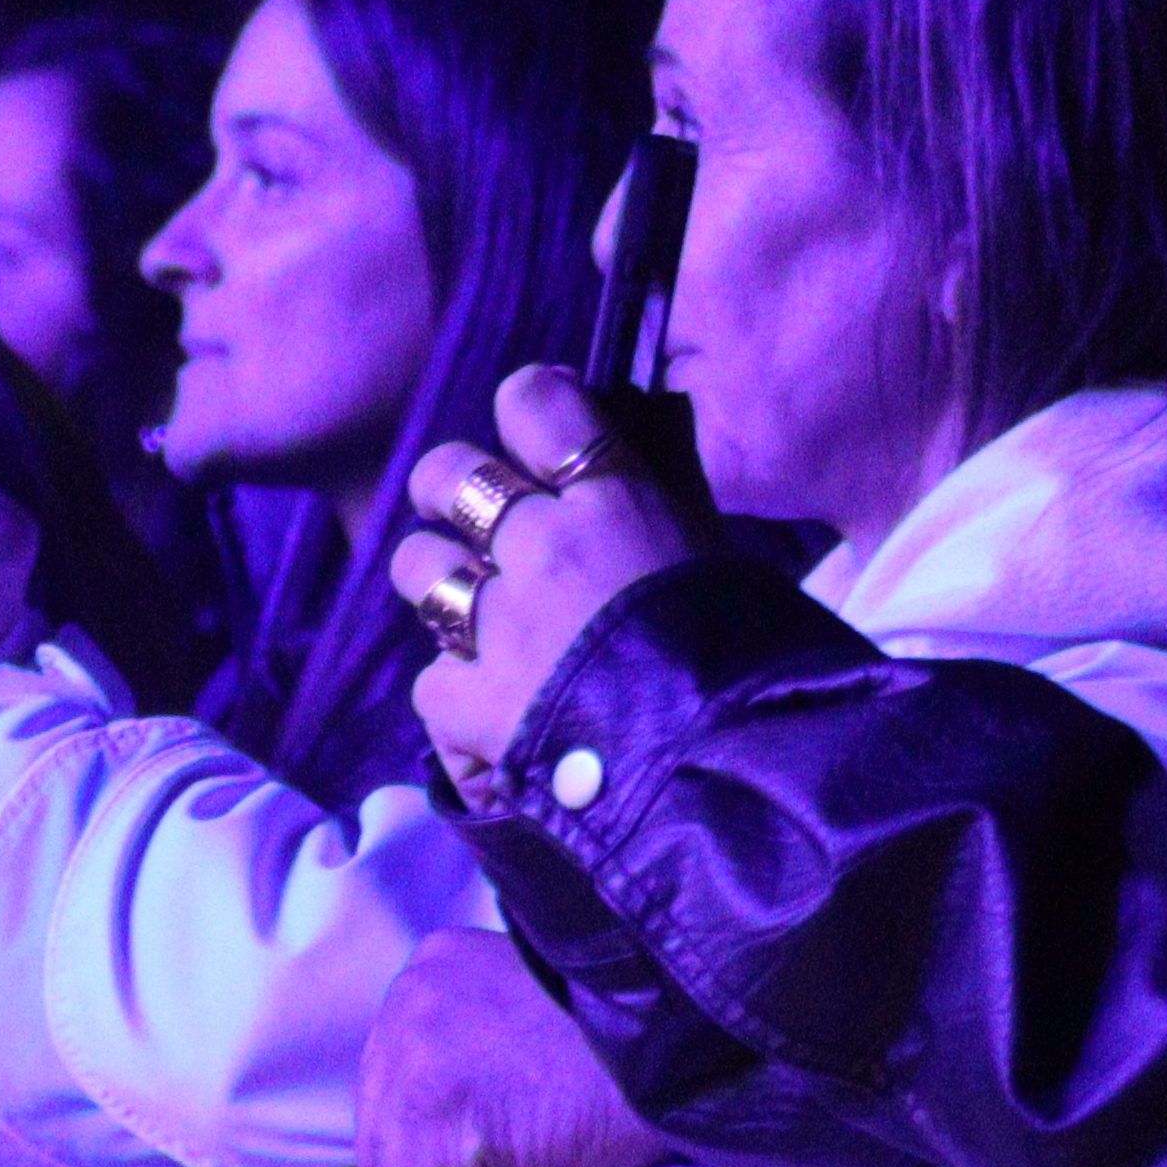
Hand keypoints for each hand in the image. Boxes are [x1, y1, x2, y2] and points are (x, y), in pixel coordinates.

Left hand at [355, 926, 675, 1166]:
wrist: (681, 1049)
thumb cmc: (627, 1046)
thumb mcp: (523, 1015)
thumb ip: (468, 1049)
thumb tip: (440, 1132)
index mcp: (432, 969)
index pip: (392, 1083)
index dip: (453, 1125)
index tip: (516, 1120)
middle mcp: (410, 1002)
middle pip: (383, 1133)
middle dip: (449, 1163)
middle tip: (533, 1144)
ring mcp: (414, 1058)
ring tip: (540, 1154)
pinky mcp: (437, 1117)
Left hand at [392, 370, 702, 788]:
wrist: (730, 765)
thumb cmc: (750, 657)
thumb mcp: (718, 557)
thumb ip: (667, 505)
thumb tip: (646, 456)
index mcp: (612, 500)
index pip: (533, 400)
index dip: (526, 409)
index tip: (533, 436)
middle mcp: (541, 546)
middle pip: (447, 474)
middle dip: (450, 489)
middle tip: (472, 519)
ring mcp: (498, 624)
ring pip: (416, 565)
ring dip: (438, 583)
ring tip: (467, 611)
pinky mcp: (469, 702)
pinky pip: (430, 677)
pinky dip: (456, 693)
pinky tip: (489, 710)